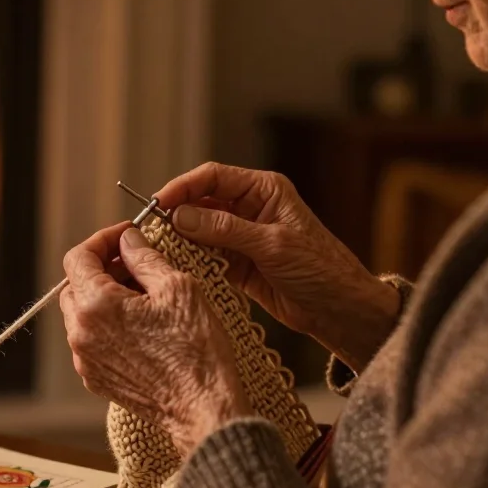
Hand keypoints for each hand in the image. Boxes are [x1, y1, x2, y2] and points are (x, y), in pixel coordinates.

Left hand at [60, 222, 251, 456]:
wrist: (203, 409)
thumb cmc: (195, 349)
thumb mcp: (177, 288)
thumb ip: (144, 257)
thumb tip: (128, 241)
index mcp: (96, 306)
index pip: (78, 257)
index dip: (101, 240)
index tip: (125, 236)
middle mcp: (80, 334)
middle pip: (74, 285)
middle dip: (101, 268)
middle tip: (135, 263)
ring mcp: (86, 360)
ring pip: (81, 314)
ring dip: (104, 297)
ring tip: (143, 294)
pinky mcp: (97, 379)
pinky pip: (91, 340)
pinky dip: (108, 324)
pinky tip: (141, 324)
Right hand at [155, 162, 399, 370]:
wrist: (339, 310)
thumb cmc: (319, 269)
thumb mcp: (271, 244)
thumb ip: (224, 229)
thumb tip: (180, 216)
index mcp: (264, 190)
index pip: (213, 177)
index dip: (182, 186)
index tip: (158, 203)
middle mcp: (249, 208)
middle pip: (200, 201)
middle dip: (175, 213)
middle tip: (148, 229)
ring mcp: (241, 236)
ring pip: (198, 230)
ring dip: (179, 238)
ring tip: (156, 249)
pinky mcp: (236, 263)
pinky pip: (205, 255)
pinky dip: (189, 260)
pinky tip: (174, 266)